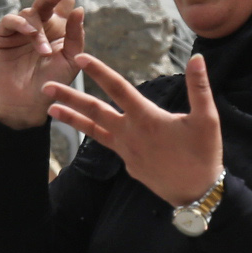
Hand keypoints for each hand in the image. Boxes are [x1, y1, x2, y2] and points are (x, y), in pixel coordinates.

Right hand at [0, 0, 84, 128]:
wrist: (29, 104)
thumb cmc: (52, 82)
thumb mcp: (72, 60)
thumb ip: (76, 35)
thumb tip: (79, 8)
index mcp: (60, 27)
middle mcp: (41, 23)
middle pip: (47, 0)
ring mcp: (22, 29)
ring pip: (30, 12)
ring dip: (39, 30)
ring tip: (44, 51)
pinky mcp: (4, 36)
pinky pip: (12, 21)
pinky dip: (21, 24)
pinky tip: (30, 34)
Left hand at [44, 54, 224, 207]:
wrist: (197, 194)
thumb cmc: (204, 155)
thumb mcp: (207, 119)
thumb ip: (199, 87)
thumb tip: (197, 58)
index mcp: (147, 119)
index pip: (118, 88)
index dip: (99, 71)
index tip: (81, 58)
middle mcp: (130, 134)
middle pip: (94, 111)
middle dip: (68, 97)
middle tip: (44, 87)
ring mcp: (126, 152)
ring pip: (94, 131)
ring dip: (71, 119)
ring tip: (50, 111)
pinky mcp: (128, 164)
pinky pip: (109, 145)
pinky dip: (97, 135)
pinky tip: (92, 130)